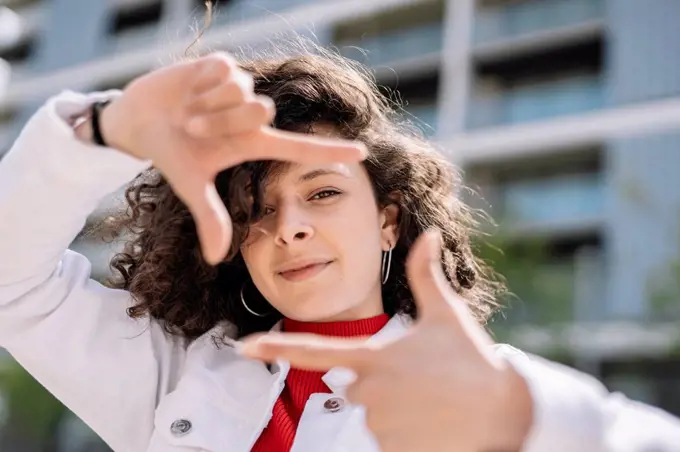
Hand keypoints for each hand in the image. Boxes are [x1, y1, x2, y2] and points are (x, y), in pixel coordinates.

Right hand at [97, 53, 365, 263]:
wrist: (140, 120)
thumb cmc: (173, 154)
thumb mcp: (191, 186)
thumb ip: (210, 217)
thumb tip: (216, 260)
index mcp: (254, 143)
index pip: (300, 148)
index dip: (331, 151)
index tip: (363, 153)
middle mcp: (253, 114)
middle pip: (264, 110)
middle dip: (223, 121)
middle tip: (194, 128)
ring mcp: (238, 88)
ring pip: (241, 90)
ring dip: (207, 104)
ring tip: (188, 110)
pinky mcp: (221, 64)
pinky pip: (223, 70)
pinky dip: (200, 83)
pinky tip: (189, 88)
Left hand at [241, 231, 532, 451]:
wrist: (505, 414)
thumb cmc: (472, 361)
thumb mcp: (447, 314)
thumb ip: (425, 274)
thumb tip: (426, 233)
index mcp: (373, 356)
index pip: (313, 349)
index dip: (275, 347)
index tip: (244, 345)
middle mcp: (368, 391)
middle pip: (354, 385)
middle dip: (380, 381)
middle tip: (421, 379)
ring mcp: (378, 426)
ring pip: (372, 414)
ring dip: (396, 408)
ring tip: (431, 402)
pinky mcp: (391, 451)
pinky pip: (386, 440)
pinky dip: (405, 432)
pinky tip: (432, 424)